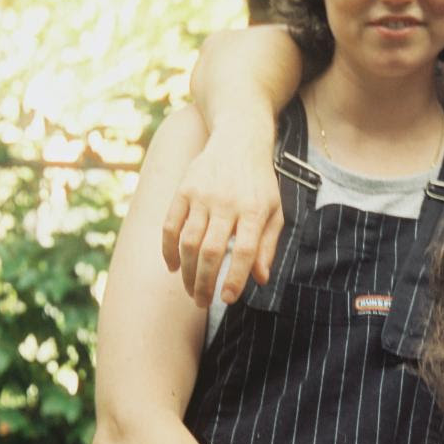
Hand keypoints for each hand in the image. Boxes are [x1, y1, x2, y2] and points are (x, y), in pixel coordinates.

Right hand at [161, 124, 281, 307]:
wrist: (239, 141)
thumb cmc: (260, 183)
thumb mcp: (275, 211)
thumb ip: (268, 245)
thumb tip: (261, 279)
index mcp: (255, 210)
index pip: (245, 251)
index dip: (235, 278)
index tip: (227, 299)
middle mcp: (227, 203)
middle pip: (212, 251)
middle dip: (205, 282)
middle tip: (203, 303)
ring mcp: (202, 196)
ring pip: (189, 242)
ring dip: (187, 271)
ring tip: (191, 290)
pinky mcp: (183, 190)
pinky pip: (170, 225)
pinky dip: (168, 249)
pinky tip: (173, 267)